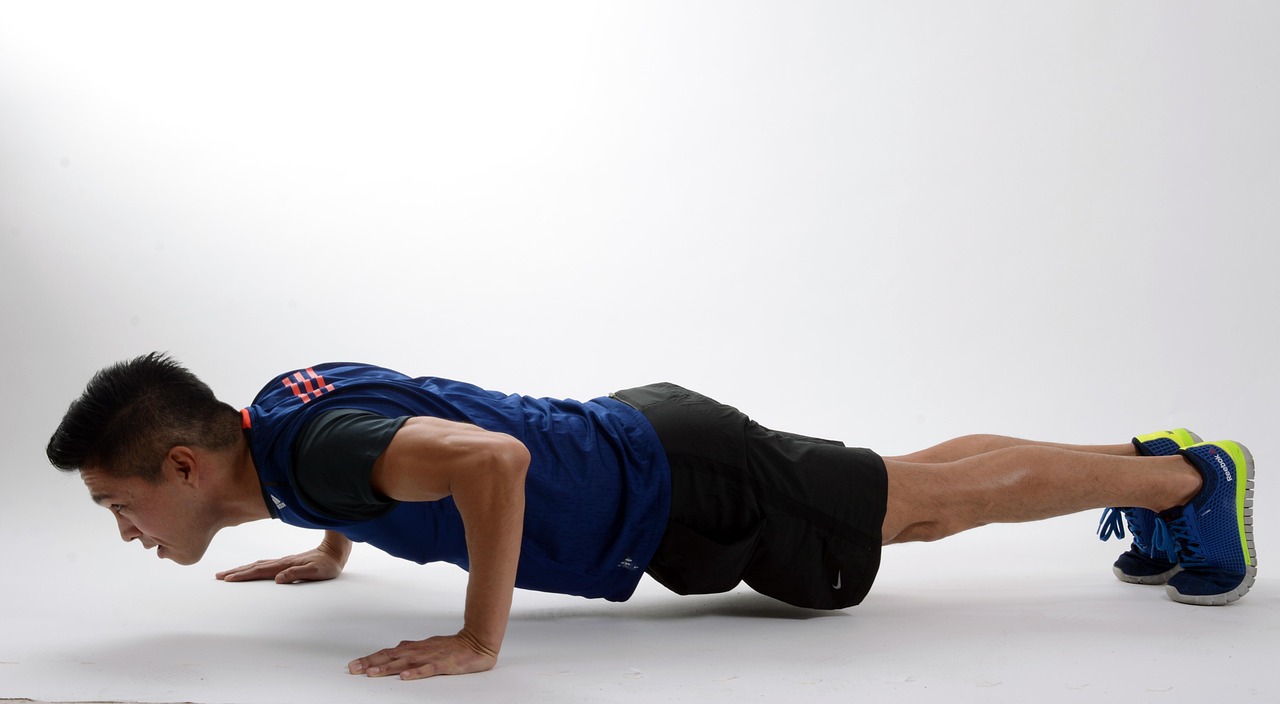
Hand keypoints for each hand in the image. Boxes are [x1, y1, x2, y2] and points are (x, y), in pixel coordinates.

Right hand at [215, 547, 344, 583]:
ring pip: (258, 564)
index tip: (228, 579)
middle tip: (219, 576)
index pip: (260, 571)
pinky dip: (253, 567)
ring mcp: (283, 561)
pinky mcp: (287, 562)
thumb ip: (298, 574)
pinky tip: (250, 569)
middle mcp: (282, 562)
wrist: (335, 552)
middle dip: (236, 571)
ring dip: (242, 569)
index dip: (243, 575)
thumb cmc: (327, 565)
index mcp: (285, 565)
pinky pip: (265, 565)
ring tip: (228, 573)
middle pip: (254, 566)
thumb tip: (278, 579)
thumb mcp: (316, 572)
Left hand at [347, 629, 497, 679]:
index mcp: (414, 649)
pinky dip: (416, 673)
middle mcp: (418, 652)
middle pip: (390, 657)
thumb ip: (410, 651)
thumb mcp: (427, 647)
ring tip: (371, 673)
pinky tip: (405, 677)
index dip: (370, 659)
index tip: (354, 665)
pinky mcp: (444, 664)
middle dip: (371, 663)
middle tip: (354, 669)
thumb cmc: (452, 647)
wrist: (477, 642)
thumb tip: (393, 652)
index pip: (387, 653)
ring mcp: (430, 657)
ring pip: (405, 663)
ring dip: (387, 668)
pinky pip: (428, 669)